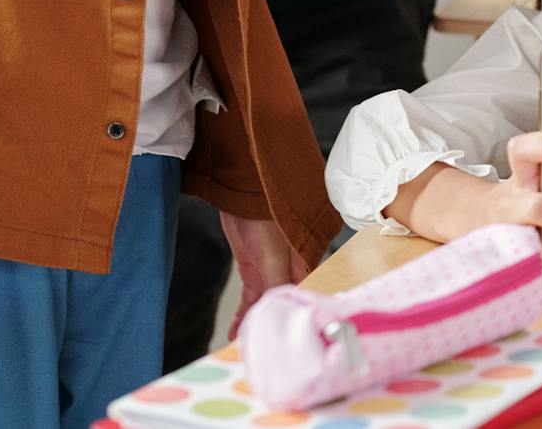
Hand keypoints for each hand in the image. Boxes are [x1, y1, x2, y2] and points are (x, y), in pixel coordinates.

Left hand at [219, 212, 308, 339]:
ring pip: (265, 302)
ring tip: (243, 344)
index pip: (302, 298)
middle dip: (273, 323)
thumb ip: (276, 285)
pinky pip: (252, 296)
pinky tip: (235, 329)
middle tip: (257, 347)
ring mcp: (272, 268)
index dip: (293, 318)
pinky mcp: (255, 268)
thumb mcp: (273, 256)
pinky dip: (243, 312)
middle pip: (284, 302)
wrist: (243, 193)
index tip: (282, 341)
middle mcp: (292, 269)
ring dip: (255, 320)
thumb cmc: (266, 217)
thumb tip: (277, 314)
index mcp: (306, 264)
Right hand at [491, 132, 541, 295]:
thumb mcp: (529, 172)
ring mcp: (507, 241)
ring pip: (537, 259)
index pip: (523, 151)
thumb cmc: (519, 195)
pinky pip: (540, 284)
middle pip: (536, 208)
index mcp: (518, 179)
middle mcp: (509, 208)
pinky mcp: (510, 268)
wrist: (473, 219)